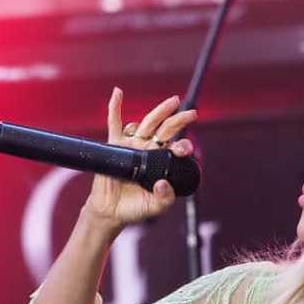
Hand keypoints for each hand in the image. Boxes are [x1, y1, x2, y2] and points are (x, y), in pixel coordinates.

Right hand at [83, 87, 197, 235]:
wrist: (111, 211)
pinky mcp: (114, 146)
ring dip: (159, 112)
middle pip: (165, 130)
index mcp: (160, 162)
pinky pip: (114, 123)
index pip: (173, 149)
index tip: (186, 149)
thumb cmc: (135, 207)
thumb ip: (164, 199)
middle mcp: (148, 150)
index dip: (181, 146)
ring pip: (147, 124)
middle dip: (178, 121)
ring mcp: (132, 145)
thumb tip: (163, 184)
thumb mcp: (155, 207)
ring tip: (173, 102)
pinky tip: (118, 93)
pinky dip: (115, 107)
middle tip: (192, 114)